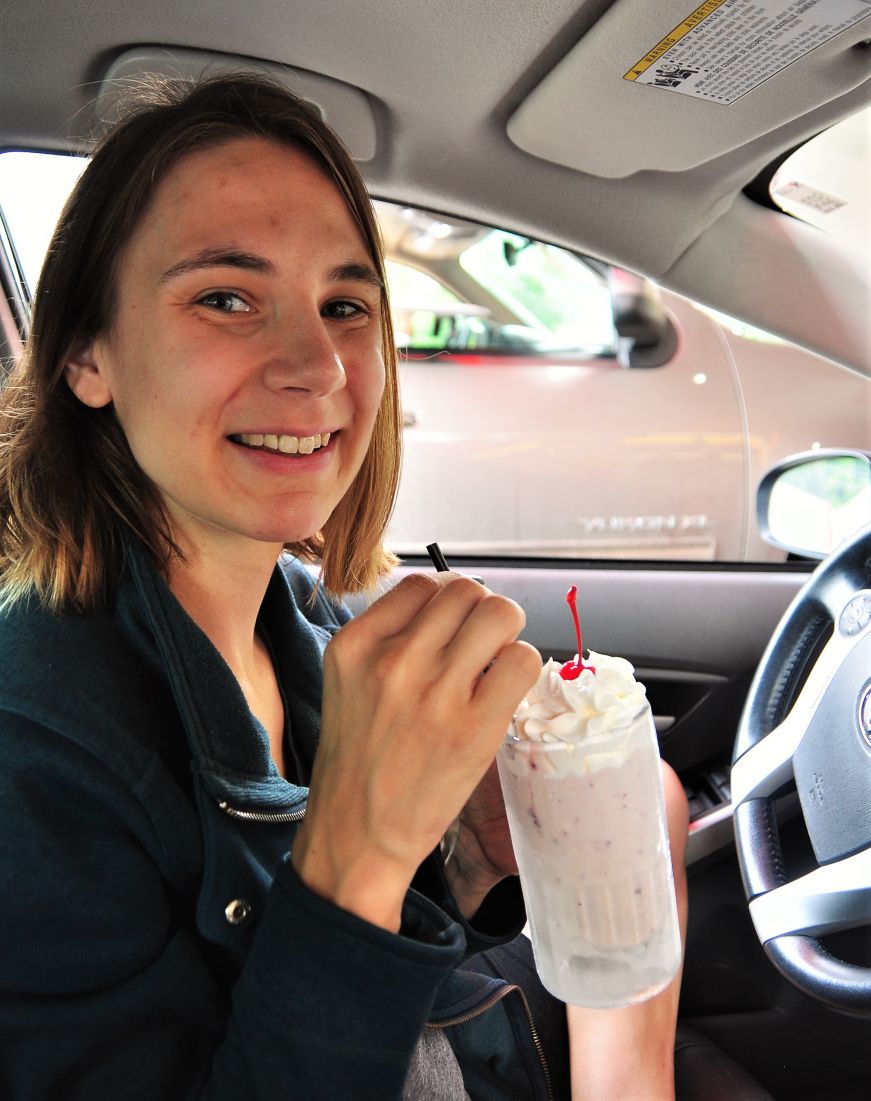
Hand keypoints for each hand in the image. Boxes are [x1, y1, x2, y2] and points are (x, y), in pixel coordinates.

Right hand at [291, 572, 541, 931]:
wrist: (357, 834)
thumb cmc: (359, 759)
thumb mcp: (348, 682)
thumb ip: (388, 638)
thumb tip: (451, 602)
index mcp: (355, 645)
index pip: (422, 584)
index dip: (447, 599)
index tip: (452, 626)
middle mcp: (393, 661)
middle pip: (466, 591)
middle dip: (481, 610)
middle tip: (481, 643)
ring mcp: (435, 693)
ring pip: (500, 614)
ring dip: (507, 632)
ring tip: (495, 661)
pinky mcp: (474, 727)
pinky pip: (521, 661)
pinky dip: (521, 668)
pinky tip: (502, 692)